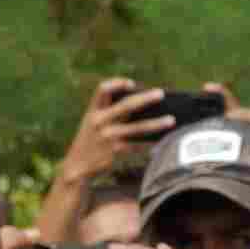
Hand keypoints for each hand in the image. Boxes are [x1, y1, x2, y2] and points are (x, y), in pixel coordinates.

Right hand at [55, 78, 183, 198]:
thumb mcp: (92, 122)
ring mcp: (108, 136)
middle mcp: (99, 121)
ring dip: (157, 123)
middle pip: (126, 105)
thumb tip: (142, 105)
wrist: (78, 165)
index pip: (102, 90)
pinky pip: (140, 145)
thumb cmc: (91, 139)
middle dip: (145, 98)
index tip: (131, 83)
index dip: (116, 83)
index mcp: (93, 111)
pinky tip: (163, 141)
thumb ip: (109, 112)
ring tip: (172, 120)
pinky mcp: (116, 151)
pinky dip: (152, 143)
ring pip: (138, 127)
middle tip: (161, 94)